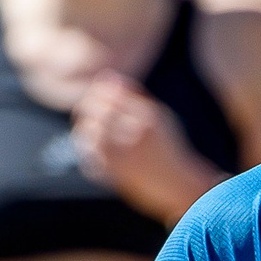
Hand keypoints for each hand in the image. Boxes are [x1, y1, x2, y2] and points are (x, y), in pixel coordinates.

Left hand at [72, 74, 219, 220]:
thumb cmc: (167, 147)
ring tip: (85, 130)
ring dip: (83, 129)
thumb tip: (106, 76)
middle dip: (85, 108)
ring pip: (89, 133)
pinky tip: (91, 149)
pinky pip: (90, 156)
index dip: (96, 92)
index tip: (93, 96)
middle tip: (82, 111)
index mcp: (148, 116)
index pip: (110, 94)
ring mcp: (126, 155)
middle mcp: (137, 133)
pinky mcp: (117, 173)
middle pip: (97, 111)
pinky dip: (86, 150)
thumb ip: (135, 95)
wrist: (178, 185)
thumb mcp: (161, 116)